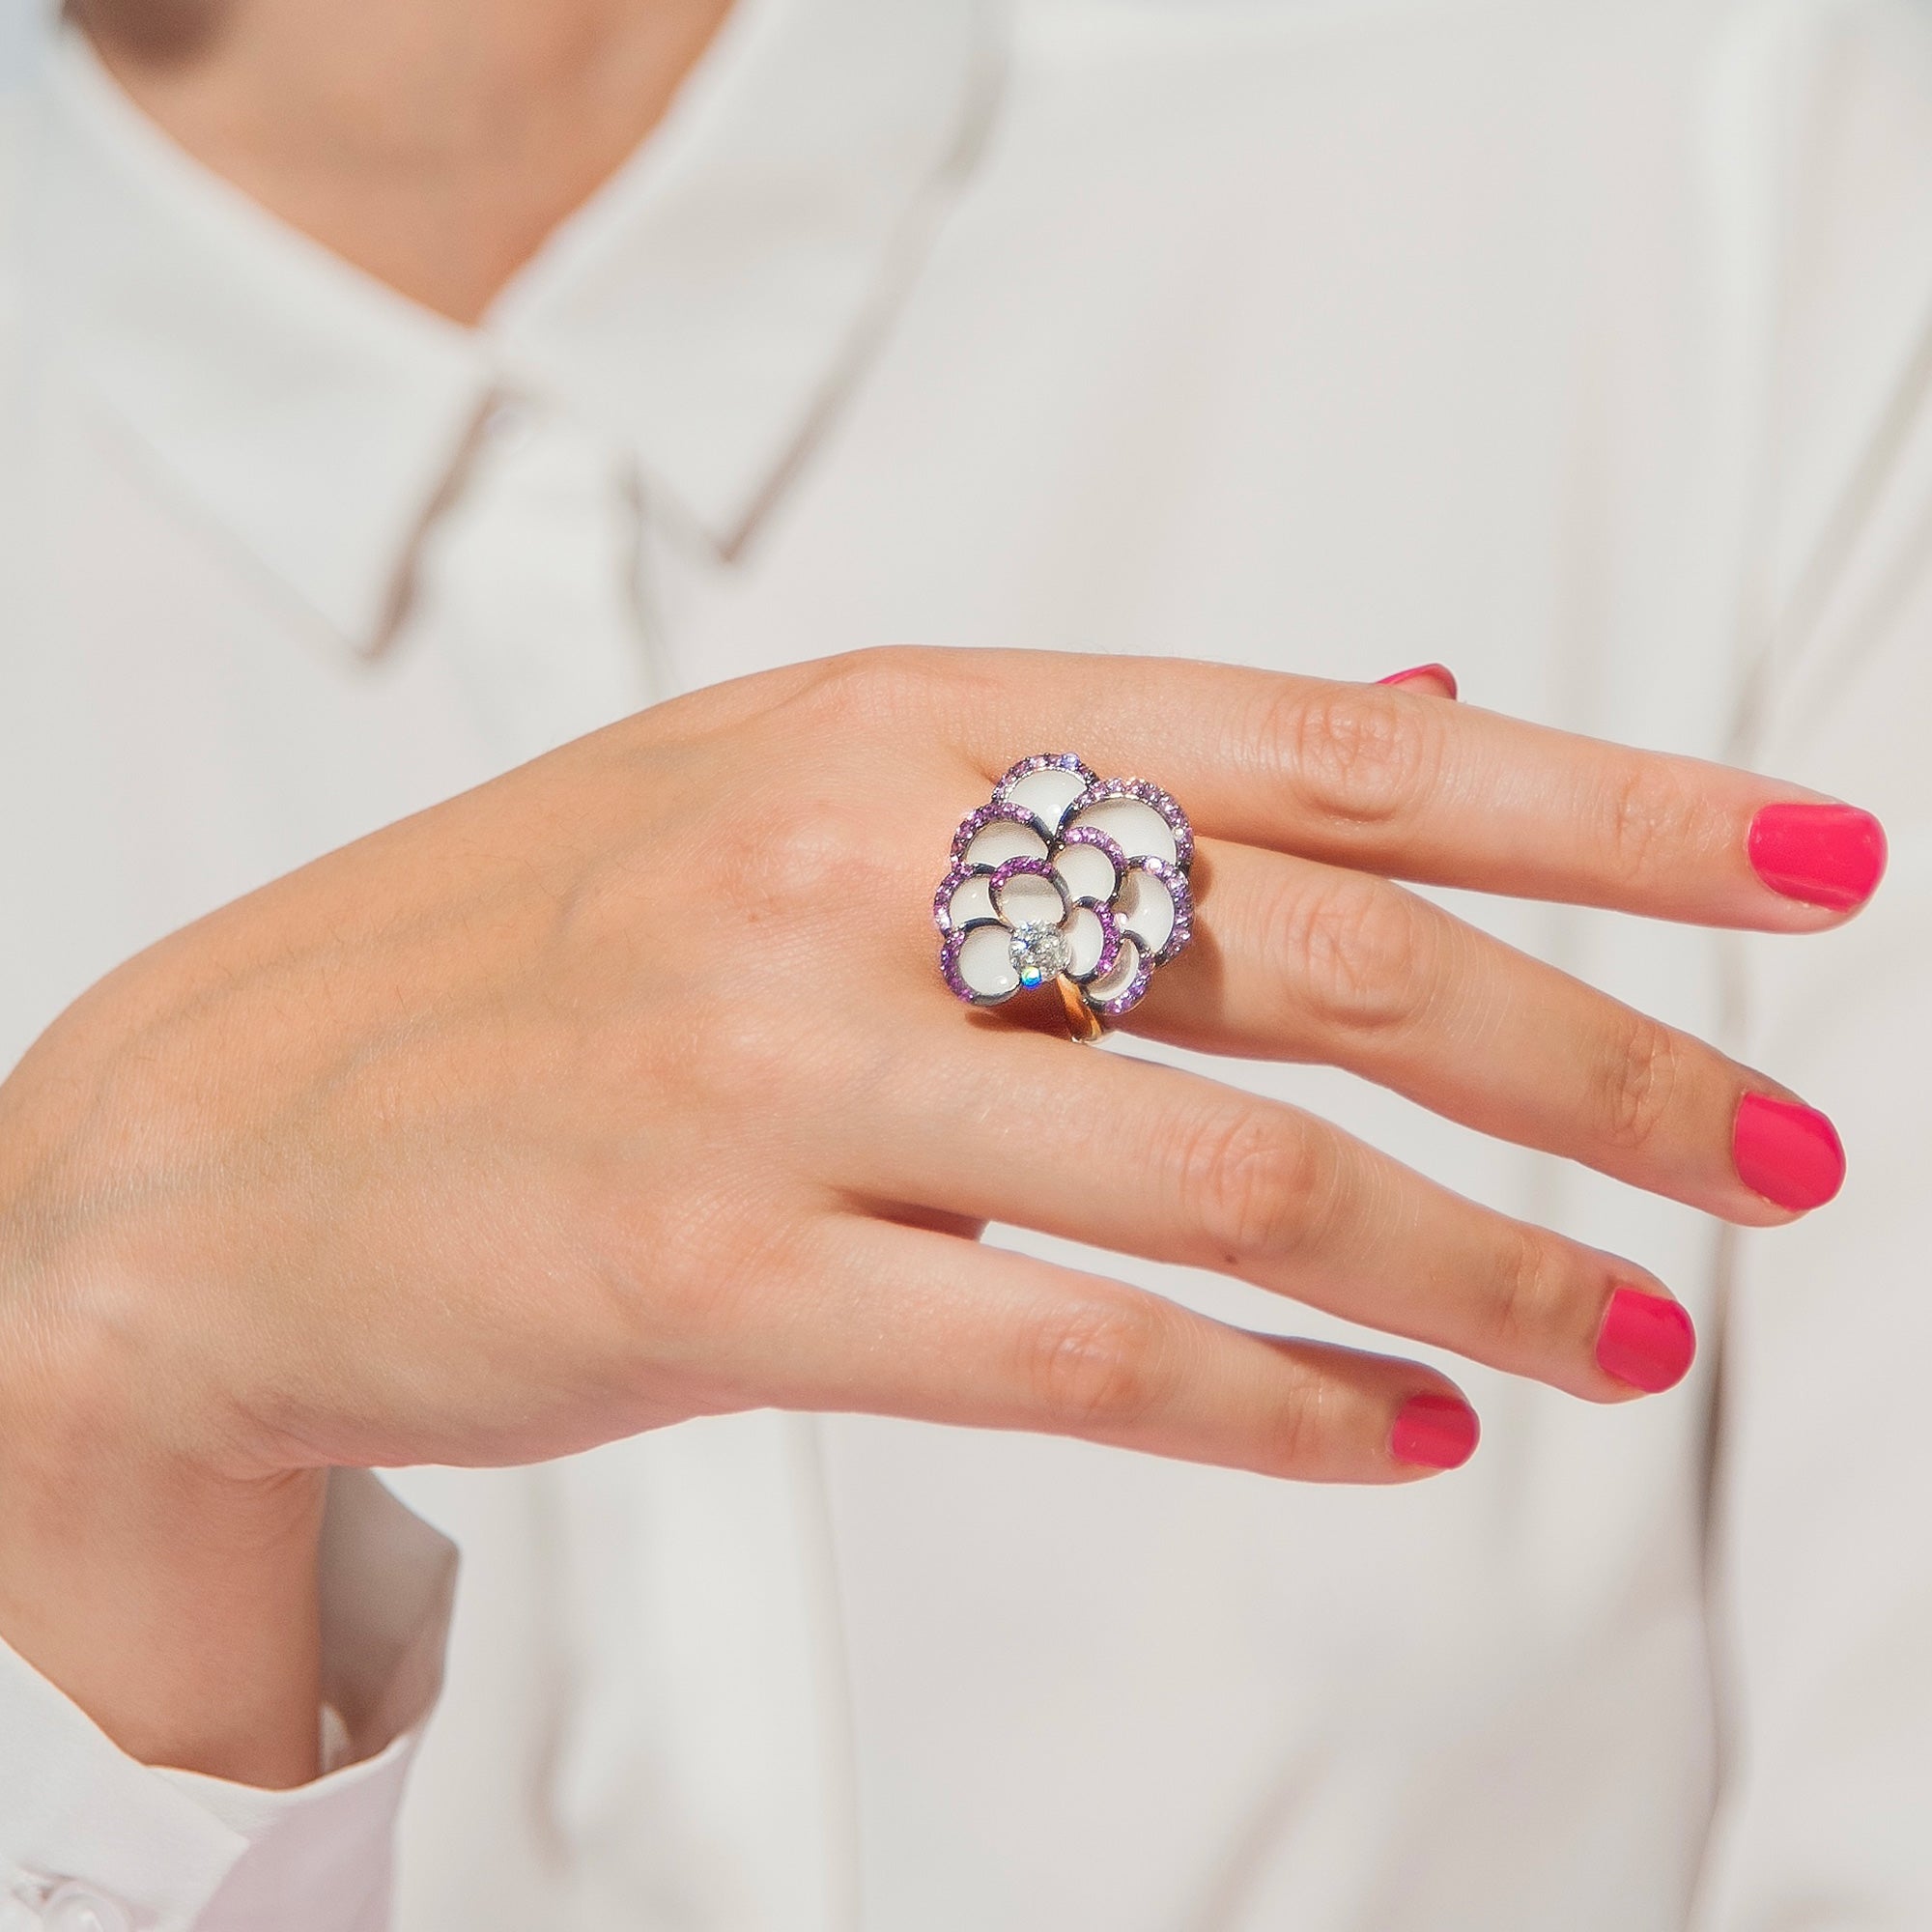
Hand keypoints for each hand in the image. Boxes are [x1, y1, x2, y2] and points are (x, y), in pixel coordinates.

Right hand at [0, 648, 1880, 1779]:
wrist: (199, 1147)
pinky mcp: (700, 1276)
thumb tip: (1414, 724)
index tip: (1809, 873)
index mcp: (899, 717)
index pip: (1331, 751)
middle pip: (1332, 956)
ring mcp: (767, 1066)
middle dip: (1603, 1064)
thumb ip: (1099, 782)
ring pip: (1234, 1168)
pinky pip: (1069, 1353)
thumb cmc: (538, 966)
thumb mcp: (799, 801)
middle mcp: (852, 859)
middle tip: (1780, 1159)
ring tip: (1627, 1345)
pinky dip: (1270, 1404)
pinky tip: (1390, 1439)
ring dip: (1480, 1273)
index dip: (1602, 807)